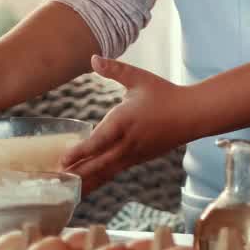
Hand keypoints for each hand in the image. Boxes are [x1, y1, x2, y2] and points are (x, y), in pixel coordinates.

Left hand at [60, 55, 197, 193]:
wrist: (194, 114)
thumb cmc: (166, 94)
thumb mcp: (139, 79)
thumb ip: (115, 70)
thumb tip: (93, 58)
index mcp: (124, 122)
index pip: (98, 141)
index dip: (80, 152)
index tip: (63, 159)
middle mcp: (128, 142)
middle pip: (98, 163)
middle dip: (77, 174)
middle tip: (55, 182)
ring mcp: (135, 154)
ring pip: (106, 172)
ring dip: (86, 182)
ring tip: (66, 192)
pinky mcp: (139, 159)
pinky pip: (114, 172)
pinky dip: (99, 180)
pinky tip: (88, 185)